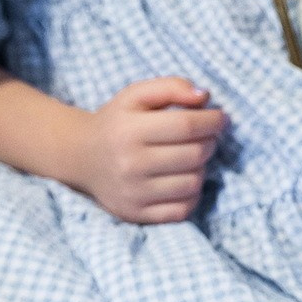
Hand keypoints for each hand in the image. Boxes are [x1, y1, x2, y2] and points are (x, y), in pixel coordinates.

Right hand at [72, 78, 225, 222]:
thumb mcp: (136, 94)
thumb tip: (205, 97)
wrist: (81, 157)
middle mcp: (130, 164)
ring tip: (191, 156)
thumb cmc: (117, 122)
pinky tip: (183, 178)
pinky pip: (183, 210)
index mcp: (129, 131)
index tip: (221, 117)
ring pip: (193, 183)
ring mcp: (133, 193)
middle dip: (210, 142)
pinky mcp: (137, 214)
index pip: (186, 126)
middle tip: (207, 136)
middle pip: (194, 155)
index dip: (212, 120)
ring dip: (202, 167)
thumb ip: (171, 87)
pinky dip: (191, 194)